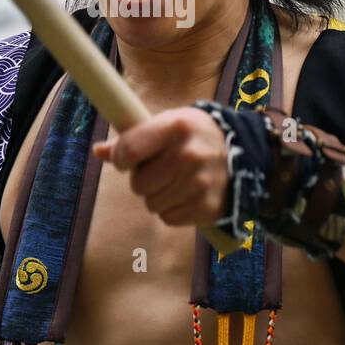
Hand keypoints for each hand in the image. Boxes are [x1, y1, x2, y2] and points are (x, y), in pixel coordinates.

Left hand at [92, 107, 228, 227]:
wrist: (245, 154)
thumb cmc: (194, 137)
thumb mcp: (167, 125)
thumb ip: (132, 138)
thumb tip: (98, 151)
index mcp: (176, 127)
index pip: (128, 150)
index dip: (121, 159)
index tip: (127, 159)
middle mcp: (189, 155)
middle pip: (138, 183)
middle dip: (144, 179)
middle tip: (161, 169)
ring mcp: (200, 183)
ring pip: (151, 204)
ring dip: (158, 196)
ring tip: (176, 181)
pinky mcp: (207, 207)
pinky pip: (168, 218)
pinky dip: (173, 210)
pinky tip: (187, 194)